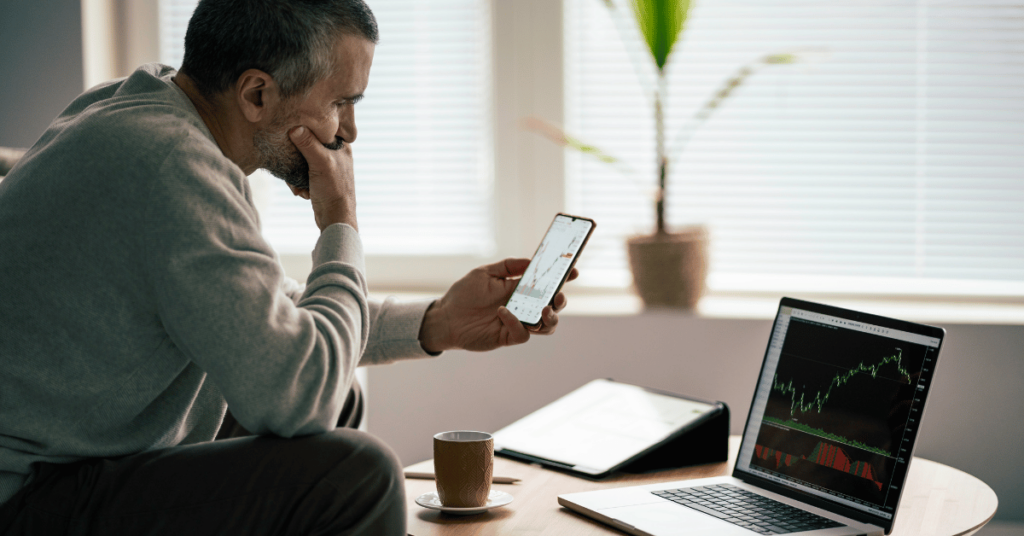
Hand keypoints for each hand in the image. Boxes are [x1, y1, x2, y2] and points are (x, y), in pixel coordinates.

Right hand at [287, 126, 356, 230]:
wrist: (336, 218)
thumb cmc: (333, 190)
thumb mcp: (320, 163)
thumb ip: (308, 144)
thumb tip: (294, 127)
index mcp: (340, 146)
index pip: (320, 129)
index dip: (304, 131)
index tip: (291, 135)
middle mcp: (335, 154)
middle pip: (307, 146)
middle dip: (296, 158)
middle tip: (292, 167)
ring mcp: (327, 167)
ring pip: (302, 161)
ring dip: (296, 173)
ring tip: (298, 186)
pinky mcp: (319, 179)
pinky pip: (302, 173)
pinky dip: (298, 182)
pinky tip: (300, 192)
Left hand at [418, 258, 579, 352]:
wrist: (445, 317)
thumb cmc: (464, 294)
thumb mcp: (484, 273)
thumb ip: (508, 266)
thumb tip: (531, 261)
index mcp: (520, 289)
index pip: (546, 284)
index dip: (563, 278)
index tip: (573, 271)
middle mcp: (522, 306)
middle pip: (553, 306)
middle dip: (561, 301)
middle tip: (558, 296)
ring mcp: (517, 323)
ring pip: (546, 326)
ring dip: (549, 318)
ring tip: (543, 309)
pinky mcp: (508, 337)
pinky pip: (523, 334)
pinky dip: (517, 322)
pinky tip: (502, 312)